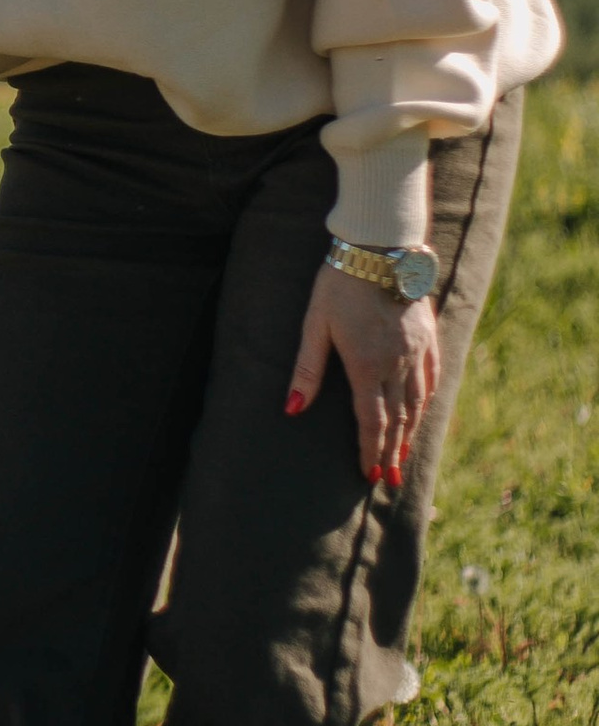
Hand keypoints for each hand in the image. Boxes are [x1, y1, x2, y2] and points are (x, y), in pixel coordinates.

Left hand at [287, 263, 438, 490]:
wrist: (379, 246)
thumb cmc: (338, 283)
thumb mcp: (314, 324)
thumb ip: (307, 369)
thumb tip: (292, 409)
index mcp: (366, 365)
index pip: (371, 421)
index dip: (370, 450)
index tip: (368, 474)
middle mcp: (397, 364)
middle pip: (397, 419)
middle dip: (392, 452)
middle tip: (388, 480)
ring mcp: (418, 350)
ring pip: (418, 402)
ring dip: (411, 432)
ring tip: (404, 455)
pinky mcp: (428, 335)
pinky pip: (433, 377)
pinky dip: (427, 400)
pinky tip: (423, 410)